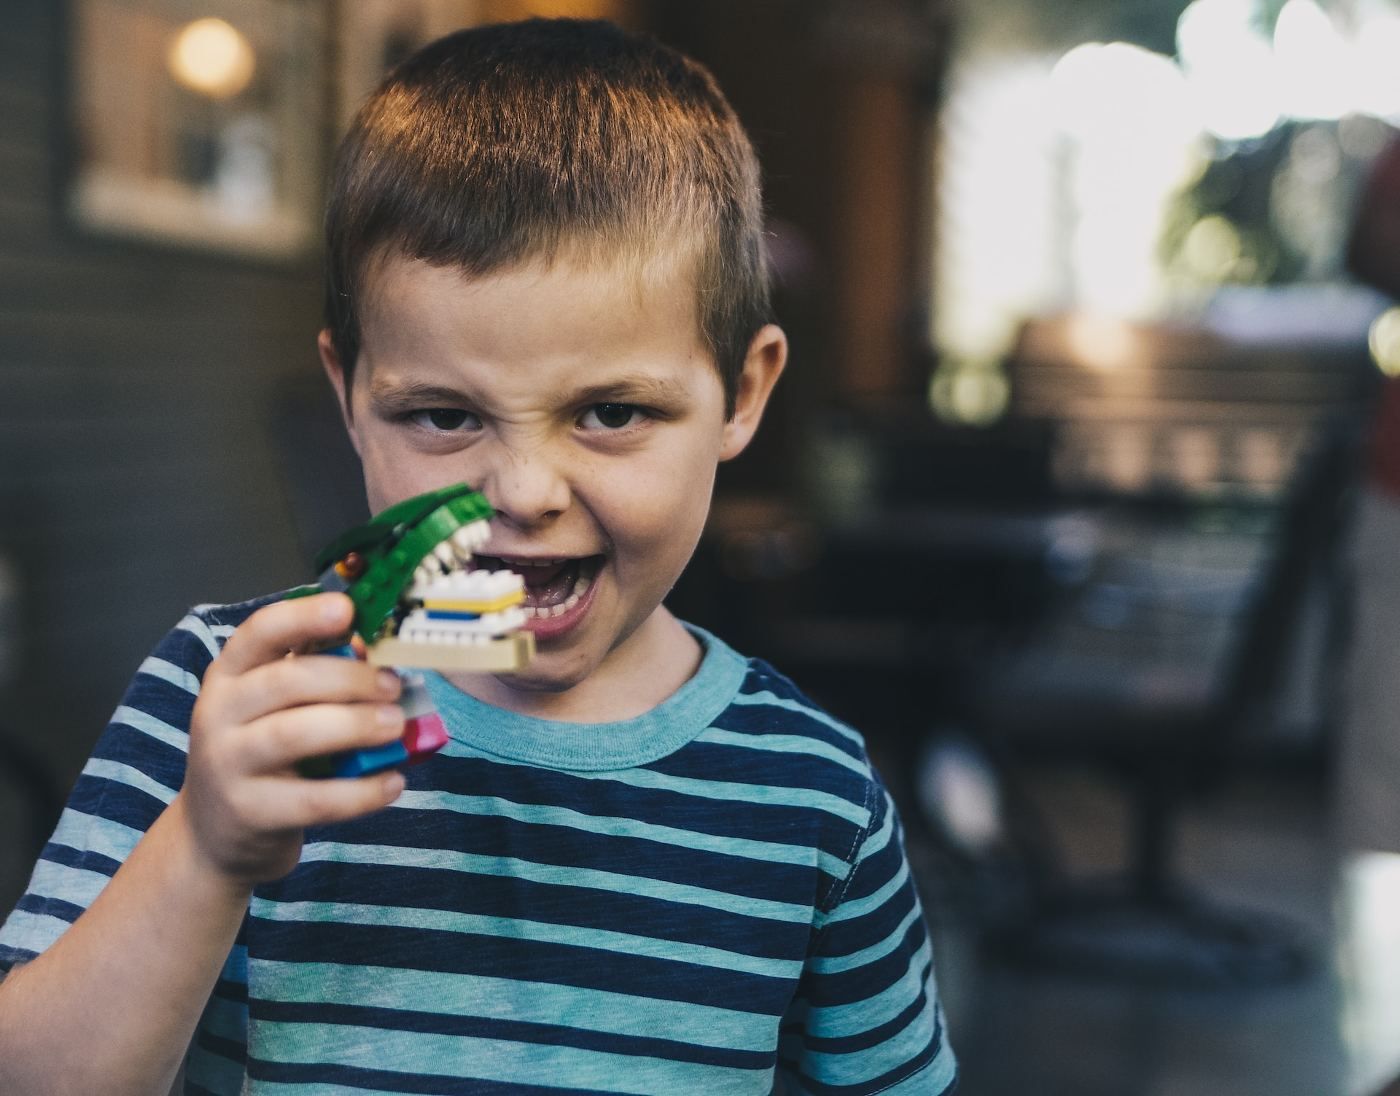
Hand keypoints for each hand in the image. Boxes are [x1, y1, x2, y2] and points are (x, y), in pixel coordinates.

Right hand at [175, 593, 406, 887]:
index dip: (303, 617)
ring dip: (354, 726)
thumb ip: (316, 669)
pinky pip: (313, 799)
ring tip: (395, 725)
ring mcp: (228, 764)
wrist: (217, 831)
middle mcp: (219, 712)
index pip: (260, 632)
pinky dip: (360, 791)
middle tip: (393, 685)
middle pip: (285, 681)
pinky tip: (393, 781)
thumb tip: (370, 645)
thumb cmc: (261, 749)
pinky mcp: (250, 812)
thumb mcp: (274, 704)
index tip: (347, 609)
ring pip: (293, 735)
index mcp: (230, 673)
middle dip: (349, 679)